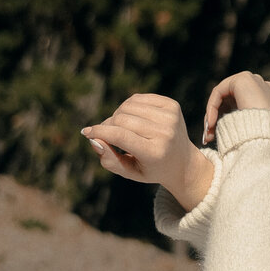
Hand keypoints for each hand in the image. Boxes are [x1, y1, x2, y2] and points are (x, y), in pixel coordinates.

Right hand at [81, 94, 213, 211]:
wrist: (183, 161)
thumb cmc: (152, 168)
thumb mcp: (130, 172)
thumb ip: (109, 160)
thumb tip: (93, 139)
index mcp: (155, 153)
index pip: (120, 136)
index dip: (99, 132)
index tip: (86, 133)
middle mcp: (165, 133)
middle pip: (122, 119)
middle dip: (107, 125)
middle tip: (106, 135)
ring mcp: (170, 117)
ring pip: (128, 106)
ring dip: (117, 115)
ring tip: (121, 128)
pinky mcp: (172, 105)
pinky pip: (138, 98)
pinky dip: (128, 106)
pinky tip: (132, 118)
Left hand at [202, 71, 269, 144]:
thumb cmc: (261, 142)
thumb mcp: (251, 132)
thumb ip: (239, 126)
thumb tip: (217, 133)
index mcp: (265, 99)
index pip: (237, 105)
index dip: (222, 121)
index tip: (213, 139)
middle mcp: (259, 86)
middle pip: (228, 100)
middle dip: (215, 119)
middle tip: (207, 137)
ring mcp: (252, 80)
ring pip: (221, 97)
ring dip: (211, 115)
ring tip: (208, 134)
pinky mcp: (242, 79)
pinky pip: (218, 92)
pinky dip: (212, 108)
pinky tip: (211, 124)